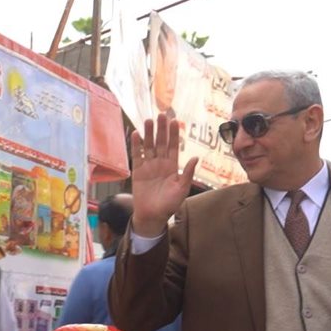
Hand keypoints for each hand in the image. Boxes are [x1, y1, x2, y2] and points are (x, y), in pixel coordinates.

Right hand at [129, 115, 197, 236]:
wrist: (152, 216)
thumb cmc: (169, 204)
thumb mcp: (181, 189)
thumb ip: (187, 174)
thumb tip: (195, 158)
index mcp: (172, 166)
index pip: (173, 146)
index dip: (173, 134)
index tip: (174, 121)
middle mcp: (160, 163)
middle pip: (161, 142)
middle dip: (161, 129)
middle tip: (161, 115)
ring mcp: (148, 166)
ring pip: (149, 146)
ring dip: (149, 133)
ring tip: (149, 121)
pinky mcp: (137, 171)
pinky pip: (137, 155)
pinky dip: (136, 145)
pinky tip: (136, 134)